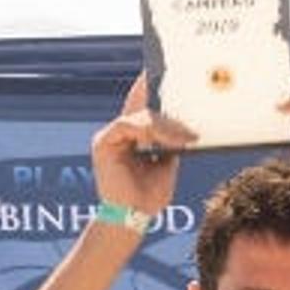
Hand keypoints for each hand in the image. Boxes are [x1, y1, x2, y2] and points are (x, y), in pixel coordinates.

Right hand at [91, 76, 195, 214]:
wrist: (134, 217)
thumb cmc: (149, 196)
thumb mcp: (167, 165)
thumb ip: (171, 145)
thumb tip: (186, 127)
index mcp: (133, 137)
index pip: (143, 107)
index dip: (150, 88)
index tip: (162, 72)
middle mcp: (119, 133)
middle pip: (137, 104)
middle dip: (153, 90)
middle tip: (170, 78)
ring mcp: (109, 137)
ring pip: (138, 117)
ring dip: (165, 125)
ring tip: (186, 137)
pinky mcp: (103, 143)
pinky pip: (128, 126)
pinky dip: (150, 132)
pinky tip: (168, 141)